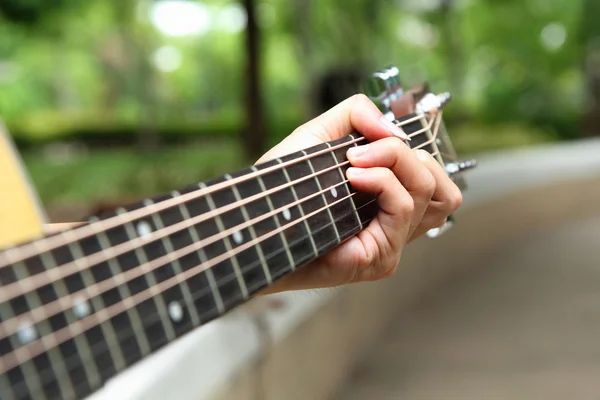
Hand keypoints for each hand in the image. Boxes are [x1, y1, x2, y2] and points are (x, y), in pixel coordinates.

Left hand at [257, 94, 461, 293]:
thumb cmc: (282, 185)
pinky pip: (403, 208)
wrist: (253, 220)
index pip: (435, 179)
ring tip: (355, 162)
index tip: (368, 141)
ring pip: (429, 191)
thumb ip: (356, 116)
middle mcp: (395, 226)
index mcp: (388, 203)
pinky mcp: (380, 258)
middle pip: (440, 184)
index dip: (415, 152)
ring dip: (396, 162)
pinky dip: (384, 182)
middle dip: (405, 154)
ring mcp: (391, 245)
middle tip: (361, 151)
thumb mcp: (319, 136)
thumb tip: (393, 128)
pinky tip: (354, 176)